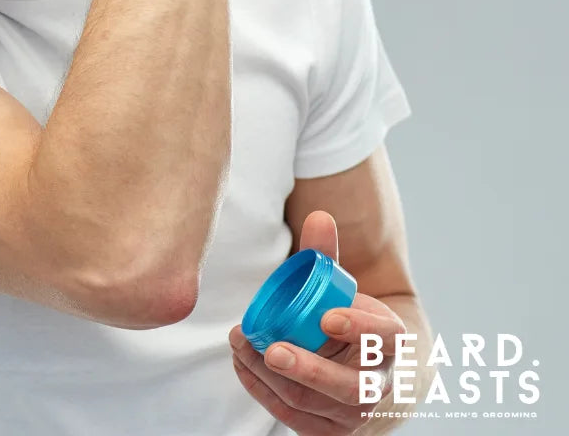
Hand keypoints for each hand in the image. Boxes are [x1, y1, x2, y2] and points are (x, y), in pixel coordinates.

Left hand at [229, 211, 406, 434]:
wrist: (365, 368)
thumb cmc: (348, 318)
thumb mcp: (344, 288)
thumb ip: (327, 255)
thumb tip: (318, 216)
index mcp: (390, 344)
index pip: (384, 340)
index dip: (360, 330)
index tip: (328, 316)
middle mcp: (378, 386)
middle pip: (347, 387)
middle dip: (307, 369)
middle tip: (271, 348)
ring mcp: (353, 416)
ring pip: (311, 404)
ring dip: (270, 377)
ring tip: (240, 345)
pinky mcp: (328, 432)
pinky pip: (292, 418)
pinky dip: (262, 391)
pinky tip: (242, 364)